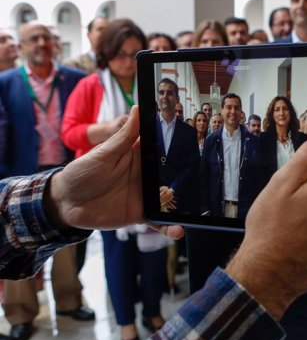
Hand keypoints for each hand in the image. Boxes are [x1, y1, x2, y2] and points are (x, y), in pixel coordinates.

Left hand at [47, 106, 183, 239]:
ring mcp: (145, 195)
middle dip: (189, 175)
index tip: (196, 138)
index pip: (161, 147)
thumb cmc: (81, 172)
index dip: (177, 142)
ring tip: (194, 206)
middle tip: (207, 175)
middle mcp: (145, 175)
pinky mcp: (140, 214)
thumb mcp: (102, 153)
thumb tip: (138, 109)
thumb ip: (123, 136)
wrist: (65, 203)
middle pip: (172, 174)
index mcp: (138, 156)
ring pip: (170, 199)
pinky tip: (179, 230)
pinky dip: (169, 228)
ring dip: (183, 202)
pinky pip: (159, 222)